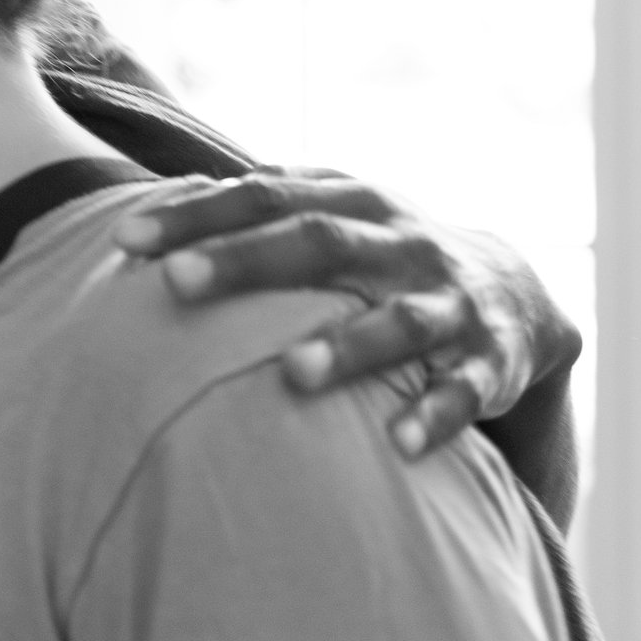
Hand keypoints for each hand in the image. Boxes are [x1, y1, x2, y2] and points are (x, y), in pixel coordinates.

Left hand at [112, 169, 583, 460]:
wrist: (516, 292)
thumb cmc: (381, 254)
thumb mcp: (331, 218)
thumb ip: (253, 211)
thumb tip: (146, 210)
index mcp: (351, 201)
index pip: (263, 197)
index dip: (195, 215)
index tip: (124, 239)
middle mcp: (400, 242)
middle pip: (318, 243)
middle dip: (246, 262)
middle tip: (176, 282)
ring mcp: (448, 301)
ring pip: (398, 320)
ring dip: (347, 347)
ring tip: (292, 373)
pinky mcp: (490, 360)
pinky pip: (467, 390)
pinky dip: (437, 415)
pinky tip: (399, 443)